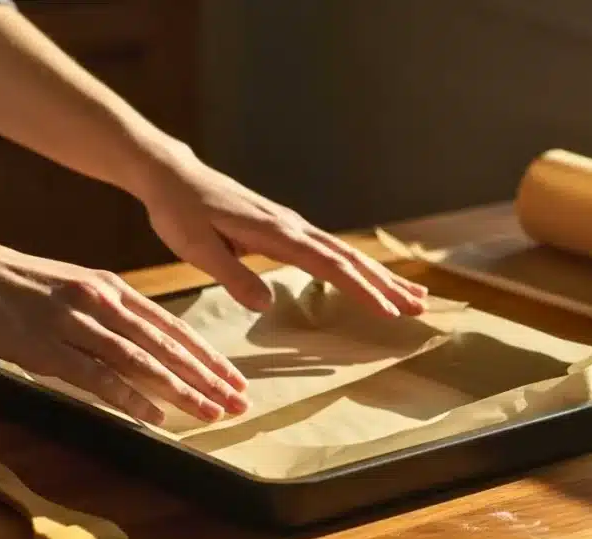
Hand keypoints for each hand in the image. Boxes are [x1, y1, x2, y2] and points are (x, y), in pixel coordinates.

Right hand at [0, 238, 248, 425]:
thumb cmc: (10, 281)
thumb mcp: (71, 289)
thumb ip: (106, 314)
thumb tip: (137, 345)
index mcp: (111, 287)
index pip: (172, 326)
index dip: (207, 355)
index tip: (234, 378)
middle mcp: (101, 301)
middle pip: (166, 345)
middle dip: (207, 376)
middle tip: (239, 402)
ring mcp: (73, 322)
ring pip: (140, 361)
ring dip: (179, 390)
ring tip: (210, 412)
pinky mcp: (45, 346)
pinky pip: (97, 376)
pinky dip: (130, 398)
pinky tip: (155, 417)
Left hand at [135, 143, 428, 315]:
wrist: (173, 175)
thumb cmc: (180, 212)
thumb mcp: (196, 248)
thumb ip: (231, 276)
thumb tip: (265, 304)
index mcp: (275, 232)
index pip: (328, 265)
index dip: (360, 289)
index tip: (387, 310)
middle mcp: (290, 225)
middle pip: (348, 258)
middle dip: (385, 284)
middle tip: (419, 306)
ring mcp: (290, 224)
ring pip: (344, 253)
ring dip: (377, 276)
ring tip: (409, 296)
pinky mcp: (284, 227)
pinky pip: (328, 250)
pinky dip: (355, 266)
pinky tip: (367, 279)